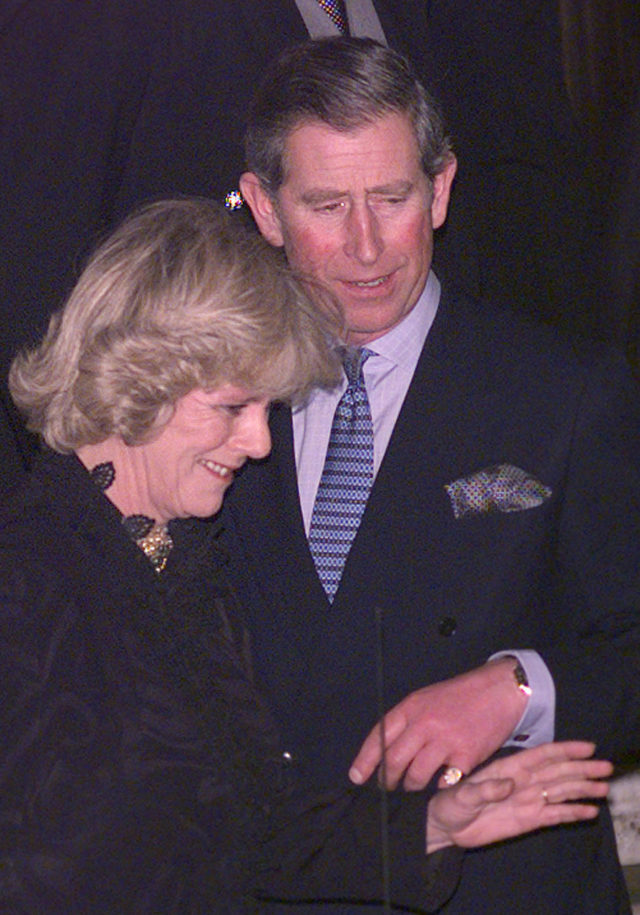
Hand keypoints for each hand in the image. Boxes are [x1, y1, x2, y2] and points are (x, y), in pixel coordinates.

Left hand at [349, 659, 526, 789]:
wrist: (498, 691)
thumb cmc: (459, 696)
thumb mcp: (426, 699)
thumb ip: (407, 721)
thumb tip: (386, 750)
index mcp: (411, 708)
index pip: (379, 736)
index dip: (365, 760)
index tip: (356, 777)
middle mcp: (425, 724)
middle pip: (394, 761)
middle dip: (387, 780)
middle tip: (387, 788)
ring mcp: (445, 741)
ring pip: (416, 776)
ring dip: (411, 787)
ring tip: (413, 787)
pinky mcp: (466, 757)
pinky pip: (444, 782)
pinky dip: (440, 786)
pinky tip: (441, 782)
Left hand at [425, 741, 611, 852]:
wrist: (445, 827)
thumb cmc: (449, 804)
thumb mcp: (461, 795)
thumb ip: (484, 789)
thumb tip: (509, 785)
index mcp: (508, 769)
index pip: (542, 756)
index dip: (565, 750)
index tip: (587, 748)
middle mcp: (522, 781)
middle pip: (558, 772)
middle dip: (582, 769)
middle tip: (606, 769)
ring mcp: (527, 800)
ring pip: (560, 791)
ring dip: (582, 789)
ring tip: (604, 788)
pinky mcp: (528, 820)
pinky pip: (554, 814)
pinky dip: (572, 812)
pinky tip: (589, 811)